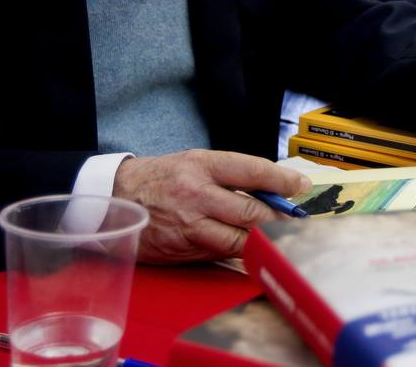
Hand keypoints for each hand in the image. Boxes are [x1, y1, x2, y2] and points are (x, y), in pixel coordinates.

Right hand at [112, 150, 310, 262]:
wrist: (114, 198)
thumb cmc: (161, 177)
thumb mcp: (195, 162)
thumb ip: (231, 175)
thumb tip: (273, 187)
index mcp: (202, 165)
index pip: (253, 171)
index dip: (282, 181)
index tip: (301, 187)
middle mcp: (196, 194)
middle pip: (251, 212)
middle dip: (279, 218)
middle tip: (295, 219)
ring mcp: (188, 225)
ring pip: (238, 239)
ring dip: (261, 239)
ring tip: (275, 234)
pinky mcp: (182, 249)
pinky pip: (219, 253)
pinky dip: (236, 250)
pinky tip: (245, 245)